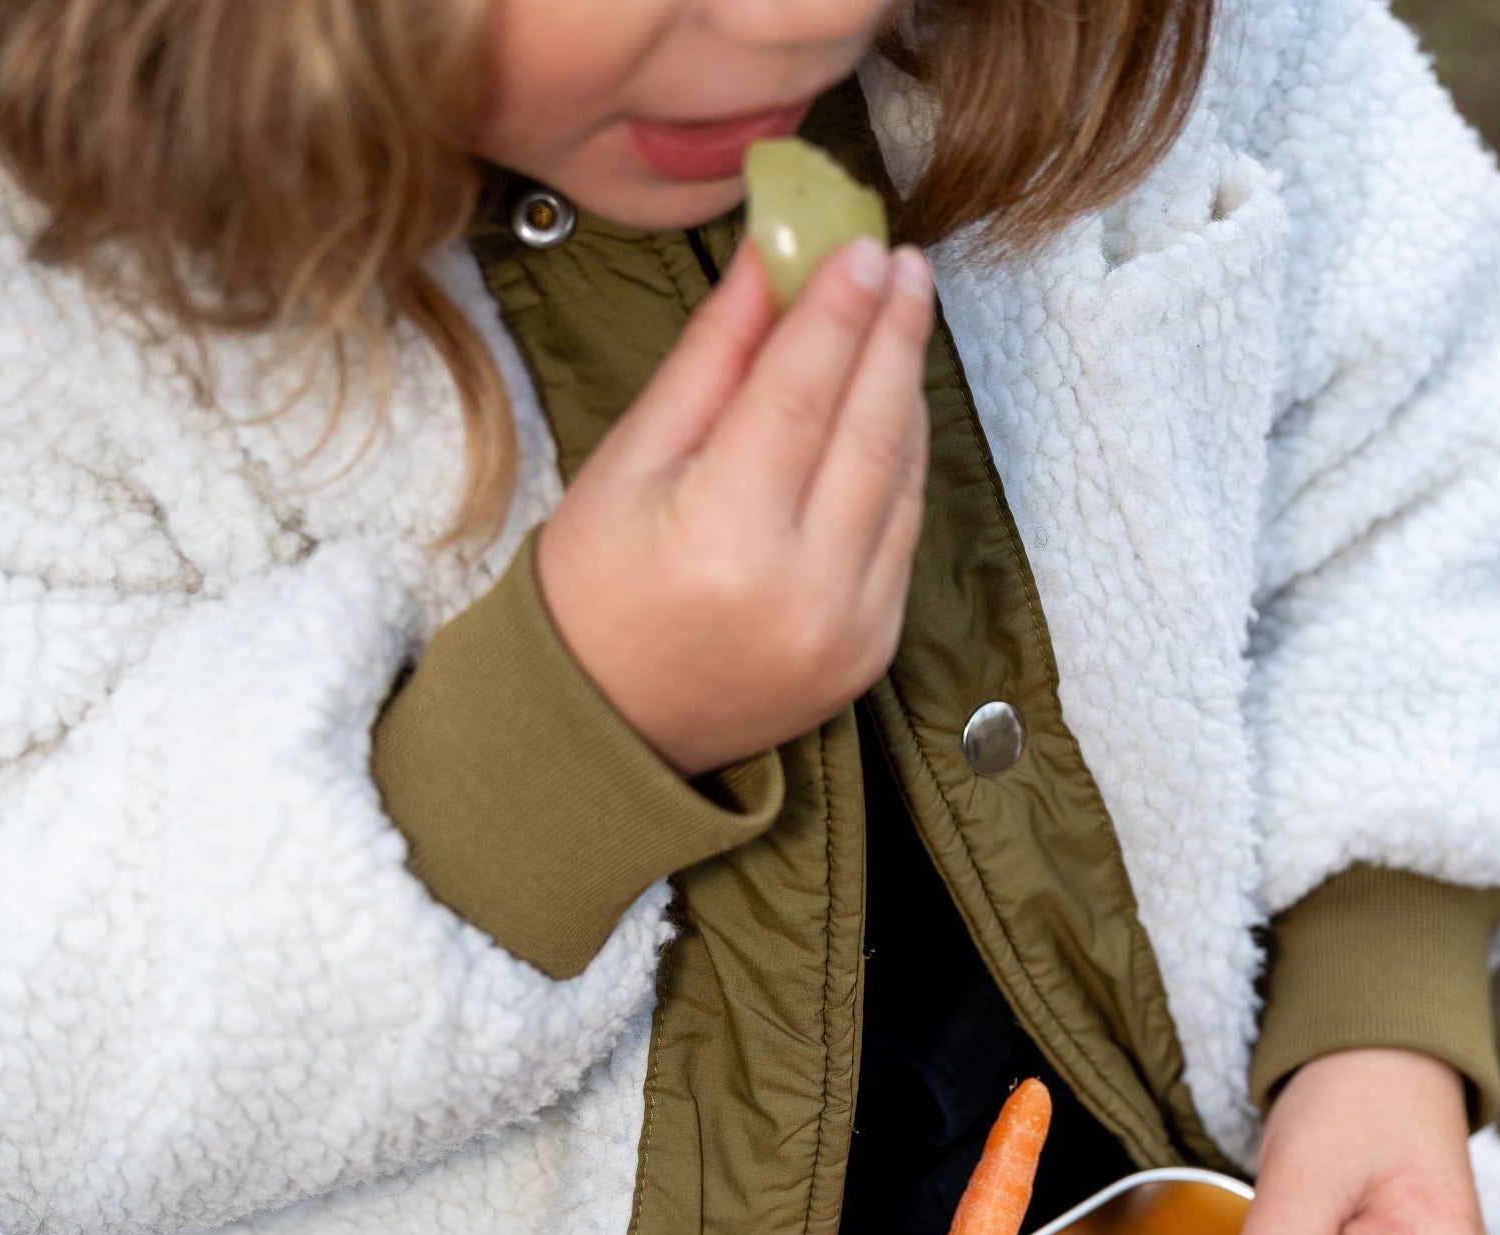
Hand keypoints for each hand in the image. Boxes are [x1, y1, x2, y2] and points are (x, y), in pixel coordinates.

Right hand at [535, 233, 933, 778]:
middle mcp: (803, 592)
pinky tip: (889, 407)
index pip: (801, 395)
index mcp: (726, 542)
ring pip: (899, 480)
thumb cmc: (595, 592)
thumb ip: (711, 362)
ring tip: (900, 317)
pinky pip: (902, 535)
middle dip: (892, 335)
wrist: (608, 727)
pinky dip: (900, 462)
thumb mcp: (631, 463)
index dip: (837, 310)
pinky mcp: (871, 652)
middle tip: (903, 262)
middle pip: (868, 431)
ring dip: (905, 391)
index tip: (861, 242)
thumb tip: (769, 261)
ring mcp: (848, 631)